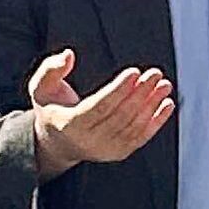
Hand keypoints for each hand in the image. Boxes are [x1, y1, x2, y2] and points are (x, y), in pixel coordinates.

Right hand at [26, 48, 174, 175]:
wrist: (57, 143)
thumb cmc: (52, 109)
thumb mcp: (41, 88)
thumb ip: (51, 69)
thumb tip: (68, 55)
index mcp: (69, 126)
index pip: (99, 107)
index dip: (118, 90)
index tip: (134, 72)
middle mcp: (89, 142)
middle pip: (120, 116)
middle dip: (140, 93)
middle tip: (155, 73)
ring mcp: (106, 150)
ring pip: (133, 126)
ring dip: (151, 105)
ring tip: (163, 84)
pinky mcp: (119, 153)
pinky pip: (141, 137)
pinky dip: (156, 121)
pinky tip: (166, 103)